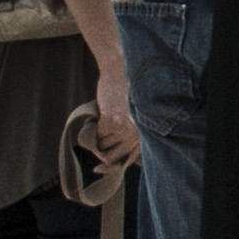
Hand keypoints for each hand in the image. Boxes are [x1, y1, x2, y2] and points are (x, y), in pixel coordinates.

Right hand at [79, 68, 140, 182]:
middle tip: (93, 150)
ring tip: (101, 123)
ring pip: (102, 146)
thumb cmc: (126, 91)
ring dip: (97, 138)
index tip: (98, 169)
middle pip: (113, 157)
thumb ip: (128, 134)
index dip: (112, 167)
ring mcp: (125, 128)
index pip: (129, 159)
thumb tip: (108, 157)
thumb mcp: (132, 115)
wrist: (119, 69)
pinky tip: (99, 116)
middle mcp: (137, 133)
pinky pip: (97, 134)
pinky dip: (94, 128)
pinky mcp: (112, 121)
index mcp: (145, 133)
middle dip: (100, 155)